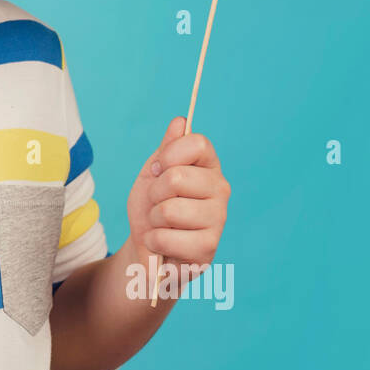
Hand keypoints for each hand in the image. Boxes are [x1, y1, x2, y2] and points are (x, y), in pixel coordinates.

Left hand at [126, 116, 229, 282]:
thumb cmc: (152, 208)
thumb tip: (180, 121)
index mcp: (209, 166)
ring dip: (153, 220)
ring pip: (168, 210)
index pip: (197, 143)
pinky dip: (155, 241)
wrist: (148, 247)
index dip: (169, 155)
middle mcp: (221, 189)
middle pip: (176, 177)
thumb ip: (167, 148)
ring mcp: (218, 219)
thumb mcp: (153, 173)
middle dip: (154, 193)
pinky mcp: (209, 248)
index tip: (159, 169)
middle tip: (158, 204)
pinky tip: (164, 244)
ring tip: (162, 225)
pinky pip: (166, 238)